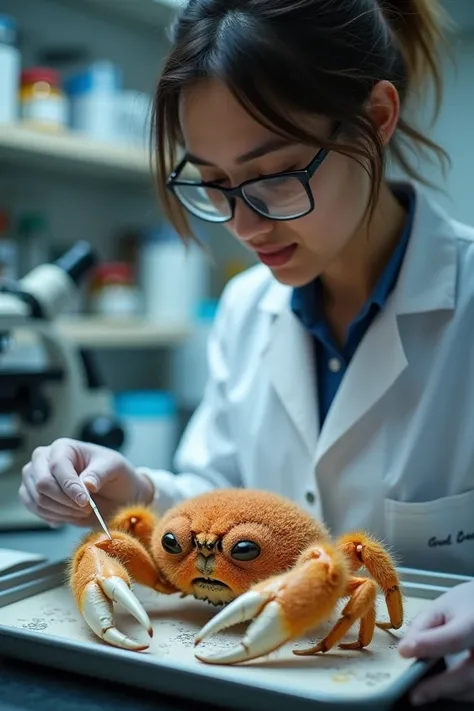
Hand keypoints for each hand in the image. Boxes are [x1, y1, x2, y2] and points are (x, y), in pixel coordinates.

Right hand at [19, 438, 154, 527]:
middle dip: (66, 501)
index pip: (57, 466)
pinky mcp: (33, 496)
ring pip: (38, 500)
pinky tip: (72, 515)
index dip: (70, 486)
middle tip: (86, 508)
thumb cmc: (114, 474)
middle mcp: (44, 460)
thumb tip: (87, 483)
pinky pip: (36, 511)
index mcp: (63, 447)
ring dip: (63, 511)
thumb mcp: (114, 468)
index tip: (85, 501)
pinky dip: (55, 517)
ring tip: (83, 511)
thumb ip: (100, 473)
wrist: (113, 492)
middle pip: (42, 483)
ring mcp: (35, 478)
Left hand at [398, 579, 473, 704]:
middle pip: (469, 673)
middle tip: (414, 693)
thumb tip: (406, 649)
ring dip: (447, 691)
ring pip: (472, 687)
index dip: (429, 646)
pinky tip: (442, 684)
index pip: (454, 637)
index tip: (405, 651)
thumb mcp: (441, 607)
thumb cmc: (465, 606)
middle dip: (440, 686)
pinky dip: (456, 692)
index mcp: (473, 622)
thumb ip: (422, 625)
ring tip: (424, 688)